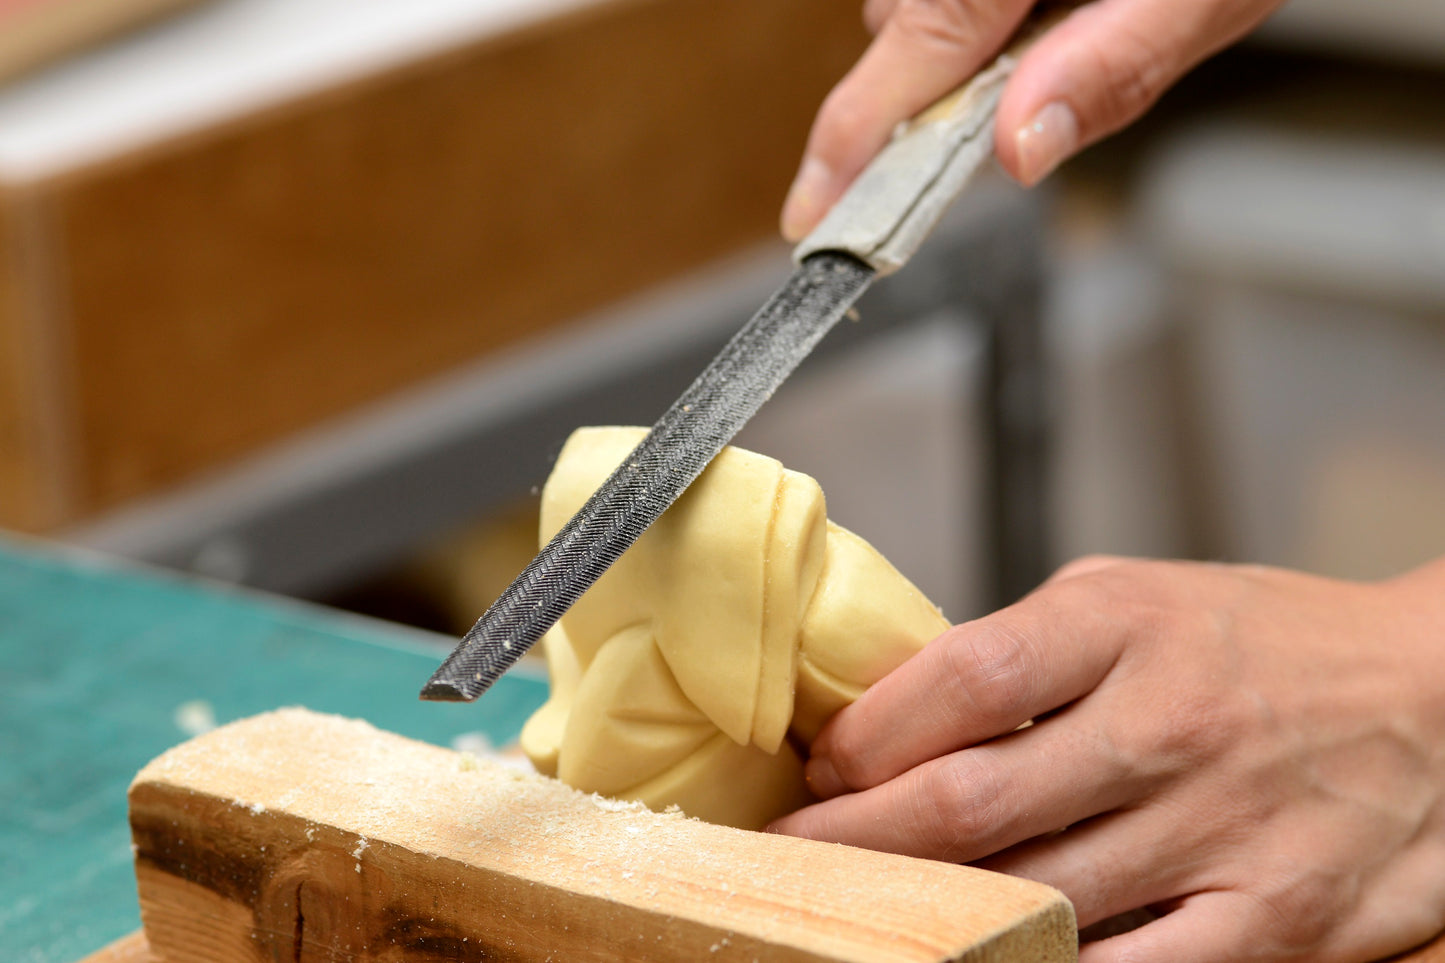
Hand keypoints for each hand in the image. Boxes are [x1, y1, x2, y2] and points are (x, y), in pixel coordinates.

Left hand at [769, 556, 1444, 961]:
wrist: (1439, 697)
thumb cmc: (1263, 644)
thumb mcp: (1137, 599)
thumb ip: (1024, 650)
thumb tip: (898, 713)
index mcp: (1122, 624)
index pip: (955, 680)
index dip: (863, 736)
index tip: (822, 767)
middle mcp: (1166, 724)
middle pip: (967, 803)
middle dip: (853, 841)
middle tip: (792, 856)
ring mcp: (1219, 830)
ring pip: (1031, 896)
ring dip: (921, 913)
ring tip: (857, 913)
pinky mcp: (1271, 920)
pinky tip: (980, 956)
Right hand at [780, 0, 1287, 240]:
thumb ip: (1114, 66)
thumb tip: (1017, 150)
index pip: (917, 47)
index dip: (855, 139)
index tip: (812, 213)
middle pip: (906, 24)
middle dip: (940, 83)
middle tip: (1035, 88)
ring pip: (922, 3)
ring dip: (968, 40)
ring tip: (1070, 15)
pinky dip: (985, 12)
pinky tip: (1050, 2)